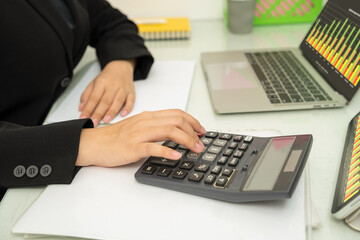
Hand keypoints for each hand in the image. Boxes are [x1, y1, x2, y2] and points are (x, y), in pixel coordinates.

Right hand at [76, 109, 205, 166]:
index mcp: (148, 116)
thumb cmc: (116, 137)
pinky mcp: (132, 147)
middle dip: (193, 132)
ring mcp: (139, 134)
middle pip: (177, 121)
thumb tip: (175, 132)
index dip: (192, 121)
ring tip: (194, 150)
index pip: (177, 113)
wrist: (94, 143)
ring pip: (169, 131)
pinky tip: (176, 156)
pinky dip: (167, 151)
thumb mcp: (139, 127)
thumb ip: (155, 127)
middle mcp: (146, 122)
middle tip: (201, 144)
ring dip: (186, 141)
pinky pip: (153, 147)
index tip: (201, 131)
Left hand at [79, 59, 135, 125]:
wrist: (121, 66)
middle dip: (98, 113)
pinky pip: (130, 101)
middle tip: (93, 122)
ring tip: (106, 120)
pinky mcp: (131, 92)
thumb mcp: (94, 82)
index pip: (94, 98)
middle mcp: (113, 86)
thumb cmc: (107, 77)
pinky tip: (123, 114)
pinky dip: (127, 108)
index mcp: (102, 82)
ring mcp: (123, 89)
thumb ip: (87, 95)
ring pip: (117, 102)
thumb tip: (81, 107)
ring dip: (111, 112)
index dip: (88, 109)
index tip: (83, 118)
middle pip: (105, 101)